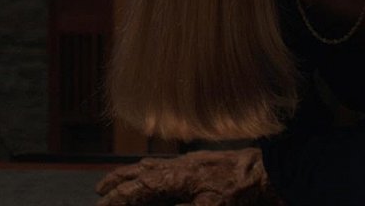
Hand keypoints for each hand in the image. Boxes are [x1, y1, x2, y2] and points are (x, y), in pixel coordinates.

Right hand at [95, 147, 282, 205]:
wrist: (265, 171)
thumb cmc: (239, 193)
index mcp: (177, 179)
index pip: (138, 188)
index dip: (118, 198)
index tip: (101, 204)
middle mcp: (178, 167)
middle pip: (139, 172)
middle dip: (117, 182)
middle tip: (99, 191)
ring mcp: (188, 162)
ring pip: (151, 165)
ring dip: (130, 173)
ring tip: (115, 180)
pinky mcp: (198, 162)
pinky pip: (166, 163)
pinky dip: (150, 167)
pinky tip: (151, 170)